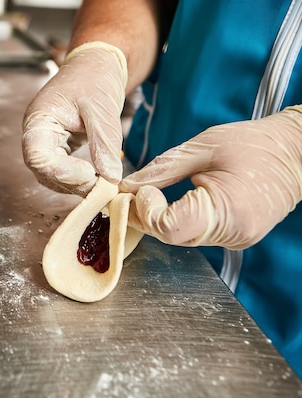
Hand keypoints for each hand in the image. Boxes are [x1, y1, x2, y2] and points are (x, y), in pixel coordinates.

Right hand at [22, 41, 127, 196]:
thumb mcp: (102, 107)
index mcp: (39, 119)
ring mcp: (47, 143)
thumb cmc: (94, 77)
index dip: (60, 172)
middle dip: (71, 182)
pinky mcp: (59, 150)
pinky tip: (99, 178)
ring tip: (103, 183)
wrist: (97, 66)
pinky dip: (80, 180)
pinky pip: (64, 172)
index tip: (89, 174)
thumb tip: (110, 177)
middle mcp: (38, 135)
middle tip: (102, 185)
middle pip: (43, 171)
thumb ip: (104, 142)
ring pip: (53, 177)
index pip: (37, 156)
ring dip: (76, 185)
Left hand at [119, 106, 301, 249]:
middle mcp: (232, 233)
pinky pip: (195, 233)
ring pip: (180, 237)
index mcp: (227, 211)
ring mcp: (235, 239)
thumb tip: (128, 186)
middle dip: (146, 215)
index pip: (168, 229)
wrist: (298, 151)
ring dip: (160, 217)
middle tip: (134, 192)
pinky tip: (174, 200)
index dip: (146, 210)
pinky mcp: (234, 236)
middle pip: (170, 236)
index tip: (142, 189)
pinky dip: (178, 219)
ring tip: (152, 193)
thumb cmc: (255, 143)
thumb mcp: (202, 147)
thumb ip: (162, 170)